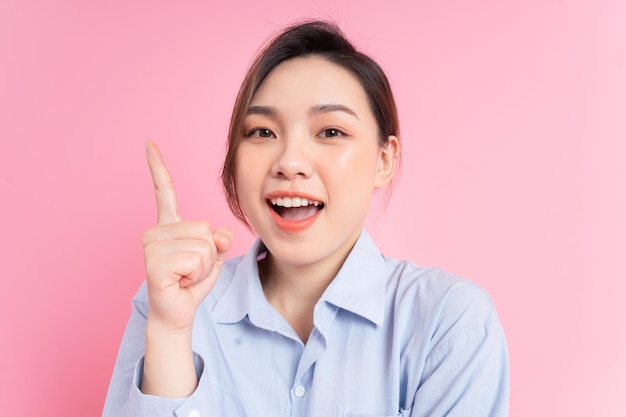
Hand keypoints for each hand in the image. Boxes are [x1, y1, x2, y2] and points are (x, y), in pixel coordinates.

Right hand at [142, 142, 232, 332]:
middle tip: (191, 270)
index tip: (149, 144)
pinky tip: (181, 282)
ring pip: (204, 246)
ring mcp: (152, 247)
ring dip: (204, 267)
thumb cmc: (192, 282)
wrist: (177, 313)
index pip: (165, 192)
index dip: (158, 167)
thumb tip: (219, 234)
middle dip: (209, 254)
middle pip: (206, 229)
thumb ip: (218, 240)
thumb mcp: (213, 257)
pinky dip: (197, 275)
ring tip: (186, 276)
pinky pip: (196, 261)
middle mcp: (155, 232)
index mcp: (168, 226)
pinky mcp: (154, 264)